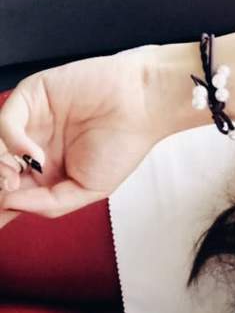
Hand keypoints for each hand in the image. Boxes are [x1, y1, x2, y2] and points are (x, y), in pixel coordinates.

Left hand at [0, 45, 162, 229]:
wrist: (142, 106)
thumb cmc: (122, 146)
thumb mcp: (87, 191)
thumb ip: (47, 203)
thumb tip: (7, 204)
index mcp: (45, 171)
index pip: (10, 191)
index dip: (1, 204)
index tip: (0, 216)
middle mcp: (33, 146)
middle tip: (8, 194)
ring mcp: (30, 121)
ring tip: (15, 178)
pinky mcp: (31, 96)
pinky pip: (6, 121)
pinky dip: (12, 141)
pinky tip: (34, 155)